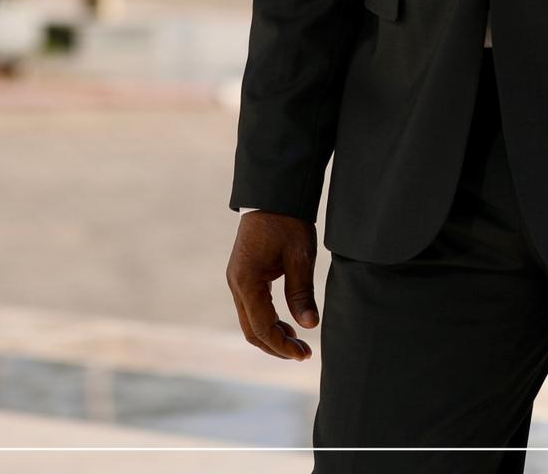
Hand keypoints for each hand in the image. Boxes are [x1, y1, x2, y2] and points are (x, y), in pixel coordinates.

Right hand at [225, 210, 318, 359]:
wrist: (273, 194)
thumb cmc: (287, 222)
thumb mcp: (299, 257)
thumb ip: (301, 293)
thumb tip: (310, 325)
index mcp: (247, 281)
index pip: (262, 327)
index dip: (282, 346)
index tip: (303, 354)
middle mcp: (237, 284)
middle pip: (252, 330)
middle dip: (276, 346)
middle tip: (303, 354)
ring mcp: (237, 280)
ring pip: (250, 321)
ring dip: (272, 335)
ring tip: (298, 342)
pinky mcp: (244, 276)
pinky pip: (252, 308)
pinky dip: (268, 321)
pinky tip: (288, 324)